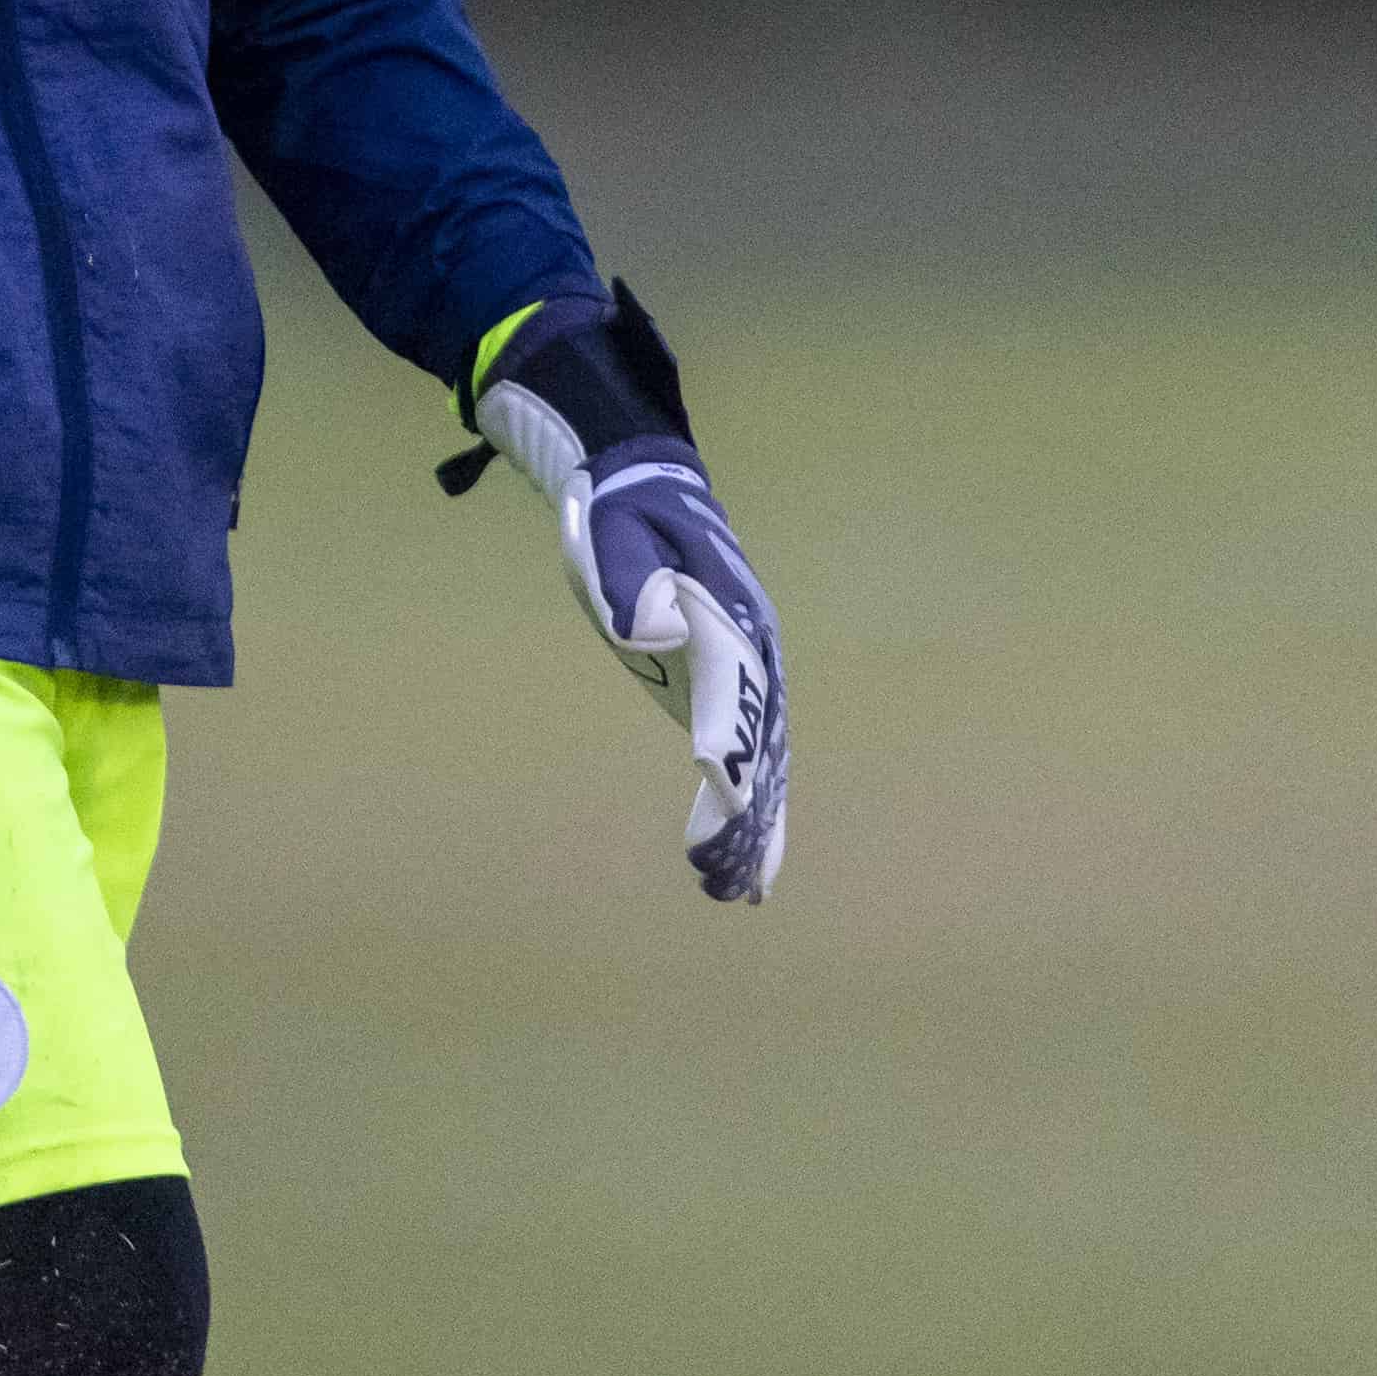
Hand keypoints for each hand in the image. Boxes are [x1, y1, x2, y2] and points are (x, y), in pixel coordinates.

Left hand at [454, 283, 790, 902]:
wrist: (650, 486)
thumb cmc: (627, 512)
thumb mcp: (613, 533)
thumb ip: (628, 580)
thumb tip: (650, 629)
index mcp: (729, 613)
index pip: (732, 688)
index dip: (726, 741)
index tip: (719, 792)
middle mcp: (753, 649)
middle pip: (759, 738)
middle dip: (749, 808)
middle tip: (729, 878)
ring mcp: (744, 671)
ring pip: (763, 755)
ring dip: (756, 821)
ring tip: (743, 889)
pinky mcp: (723, 685)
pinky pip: (749, 751)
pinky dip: (752, 803)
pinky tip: (746, 857)